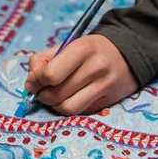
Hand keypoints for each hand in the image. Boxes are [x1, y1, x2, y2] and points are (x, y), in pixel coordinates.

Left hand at [24, 35, 138, 115]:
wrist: (126, 55)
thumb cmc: (89, 51)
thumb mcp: (67, 46)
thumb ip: (42, 60)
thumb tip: (31, 82)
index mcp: (82, 49)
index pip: (50, 75)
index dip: (35, 81)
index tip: (34, 80)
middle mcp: (95, 68)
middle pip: (56, 95)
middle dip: (42, 95)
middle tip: (41, 91)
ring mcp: (104, 86)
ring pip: (67, 108)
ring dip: (54, 106)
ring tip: (54, 96)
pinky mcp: (107, 102)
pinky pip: (79, 112)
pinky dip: (69, 107)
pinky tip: (70, 98)